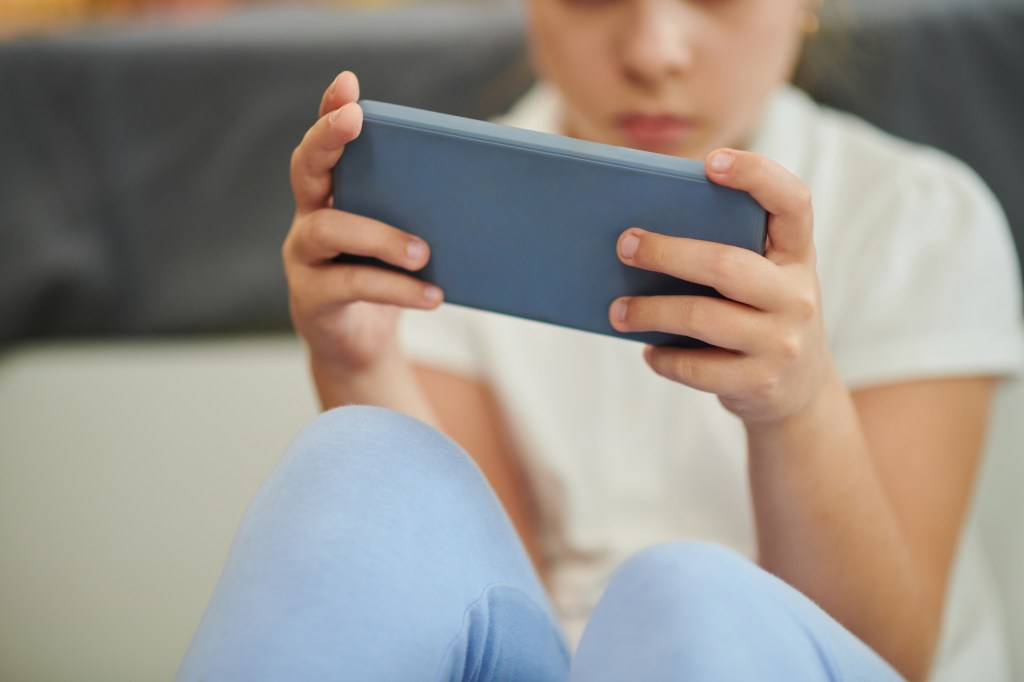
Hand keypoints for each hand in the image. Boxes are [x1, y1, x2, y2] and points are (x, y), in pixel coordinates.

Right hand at [283, 71, 443, 374]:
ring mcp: (303, 259)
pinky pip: (351, 286)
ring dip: (379, 236)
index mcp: (333, 195)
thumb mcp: (407, 240)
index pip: (325, 143)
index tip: (348, 82)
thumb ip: (427, 209)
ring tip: (424, 251)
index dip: (330, 110)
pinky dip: (396, 289)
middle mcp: (308, 218)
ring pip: (329, 229)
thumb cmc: (388, 282)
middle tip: (357, 119)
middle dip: (329, 138)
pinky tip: (433, 293)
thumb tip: (492, 180)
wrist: (362, 351)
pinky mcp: (311, 300)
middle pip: (306, 168)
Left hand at [608, 149, 832, 425]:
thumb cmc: (761, 315)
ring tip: (617, 310)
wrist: (801, 391)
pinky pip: (696, 367)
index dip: (757, 176)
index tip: (710, 162)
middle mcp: (798, 295)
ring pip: (702, 318)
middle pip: (725, 265)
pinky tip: (649, 350)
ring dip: (650, 312)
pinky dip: (663, 358)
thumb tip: (640, 236)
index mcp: (797, 254)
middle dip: (666, 253)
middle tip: (624, 246)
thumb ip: (726, 250)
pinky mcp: (761, 383)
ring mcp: (782, 342)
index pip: (792, 202)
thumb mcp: (764, 278)